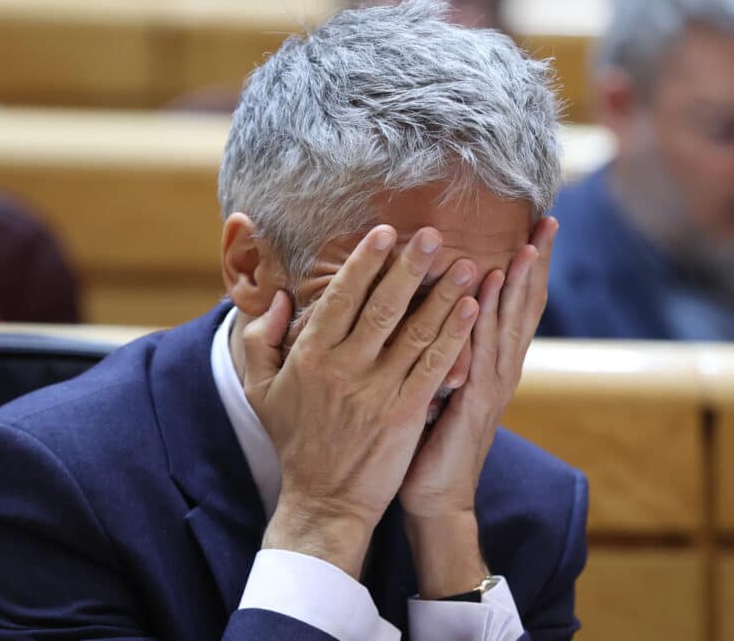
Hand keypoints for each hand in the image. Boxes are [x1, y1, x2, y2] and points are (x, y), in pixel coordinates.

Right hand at [241, 225, 479, 576]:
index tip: (384, 232)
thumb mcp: (260, 389)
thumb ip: (261, 339)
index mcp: (310, 355)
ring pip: (415, 332)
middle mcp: (344, 367)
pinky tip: (472, 310)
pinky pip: (434, 365)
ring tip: (464, 264)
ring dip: (443, 295)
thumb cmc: (294, 440)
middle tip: (432, 234)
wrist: (324, 500)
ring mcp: (377, 390)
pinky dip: (454, 335)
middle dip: (409, 266)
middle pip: (382, 306)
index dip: (364, 263)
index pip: (341, 298)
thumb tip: (277, 297)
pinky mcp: (405, 413)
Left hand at [399, 216, 557, 597]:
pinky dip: (489, 316)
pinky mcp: (474, 402)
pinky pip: (482, 350)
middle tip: (547, 222)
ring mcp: (492, 386)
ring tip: (528, 243)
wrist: (435, 498)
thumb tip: (435, 311)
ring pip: (510, 324)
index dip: (529, 269)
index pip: (516, 307)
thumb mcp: (442, 386)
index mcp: (493, 365)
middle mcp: (501, 370)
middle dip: (537, 264)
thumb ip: (447, 351)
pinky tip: (490, 287)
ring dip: (520, 283)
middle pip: (525, 308)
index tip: (535, 228)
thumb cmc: (431, 442)